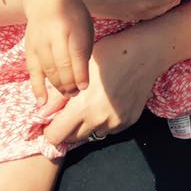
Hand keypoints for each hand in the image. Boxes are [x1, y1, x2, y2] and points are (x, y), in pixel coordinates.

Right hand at [25, 0, 93, 103]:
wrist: (48, 0)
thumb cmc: (73, 16)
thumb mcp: (85, 26)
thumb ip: (84, 49)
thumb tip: (81, 77)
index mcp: (73, 28)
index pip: (77, 54)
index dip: (80, 73)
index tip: (84, 87)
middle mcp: (55, 35)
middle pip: (62, 66)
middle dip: (70, 83)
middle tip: (76, 93)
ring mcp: (40, 43)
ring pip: (49, 71)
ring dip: (58, 87)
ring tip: (67, 93)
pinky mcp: (29, 49)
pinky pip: (33, 73)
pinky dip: (37, 88)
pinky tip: (42, 101)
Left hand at [41, 25, 161, 144]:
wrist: (147, 52)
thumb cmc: (111, 52)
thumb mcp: (81, 67)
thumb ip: (59, 94)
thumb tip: (43, 112)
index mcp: (83, 107)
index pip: (55, 136)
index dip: (51, 128)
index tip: (54, 118)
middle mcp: (99, 120)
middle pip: (72, 139)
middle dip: (68, 128)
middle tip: (71, 110)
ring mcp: (116, 123)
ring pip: (92, 134)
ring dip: (87, 126)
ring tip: (91, 104)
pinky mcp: (129, 121)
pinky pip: (109, 129)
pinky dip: (104, 121)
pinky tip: (108, 102)